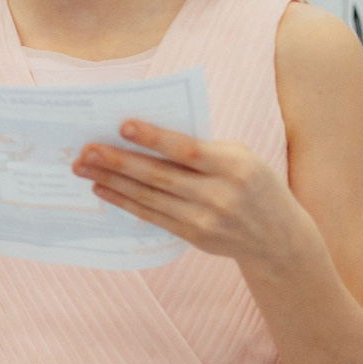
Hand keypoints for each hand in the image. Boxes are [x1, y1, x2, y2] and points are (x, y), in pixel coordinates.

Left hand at [72, 120, 310, 267]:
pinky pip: (152, 217)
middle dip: (118, 162)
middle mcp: (221, 196)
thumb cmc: (253, 182)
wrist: (279, 238)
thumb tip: (145, 134)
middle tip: (86, 149)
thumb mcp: (241, 157)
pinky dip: (124, 202)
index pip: (187, 151)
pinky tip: (102, 189)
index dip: (154, 138)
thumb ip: (201, 147)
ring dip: (112, 182)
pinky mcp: (194, 237)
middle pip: (160, 176)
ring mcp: (206, 221)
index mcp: (235, 167)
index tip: (123, 125)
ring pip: (150, 198)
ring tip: (83, 167)